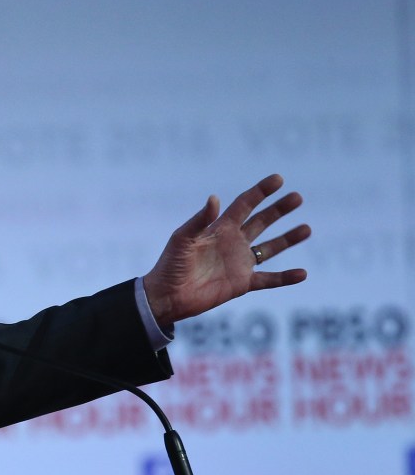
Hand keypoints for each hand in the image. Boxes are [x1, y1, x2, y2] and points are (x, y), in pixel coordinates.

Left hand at [143, 174, 310, 326]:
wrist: (168, 295)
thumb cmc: (170, 264)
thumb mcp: (182, 239)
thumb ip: (199, 220)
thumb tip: (214, 198)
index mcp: (219, 228)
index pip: (244, 205)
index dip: (260, 191)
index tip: (278, 179)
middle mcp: (233, 242)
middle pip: (261, 222)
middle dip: (278, 210)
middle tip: (297, 197)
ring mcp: (239, 263)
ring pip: (270, 248)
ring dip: (288, 239)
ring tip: (306, 228)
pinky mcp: (242, 283)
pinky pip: (269, 280)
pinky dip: (285, 278)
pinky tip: (303, 273)